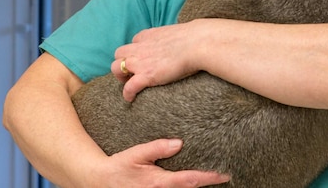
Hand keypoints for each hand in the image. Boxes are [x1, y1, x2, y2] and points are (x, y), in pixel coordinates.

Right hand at [96, 139, 229, 187]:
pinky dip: (185, 186)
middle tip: (225, 174)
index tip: (224, 174)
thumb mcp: (136, 154)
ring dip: (197, 185)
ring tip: (214, 176)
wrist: (102, 182)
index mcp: (159, 182)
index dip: (208, 177)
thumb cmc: (119, 167)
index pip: (189, 180)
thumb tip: (179, 143)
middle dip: (207, 183)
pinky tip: (193, 180)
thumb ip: (157, 148)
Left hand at [112, 22, 203, 101]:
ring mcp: (141, 61)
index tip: (142, 58)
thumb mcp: (179, 32)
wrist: (197, 45)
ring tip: (128, 84)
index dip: (136, 51)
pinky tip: (130, 98)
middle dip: (122, 63)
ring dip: (120, 76)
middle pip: (119, 53)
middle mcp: (141, 47)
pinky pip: (128, 87)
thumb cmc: (195, 38)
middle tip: (131, 73)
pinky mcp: (146, 75)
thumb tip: (185, 38)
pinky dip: (127, 93)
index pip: (134, 42)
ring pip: (117, 67)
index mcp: (149, 35)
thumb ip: (174, 37)